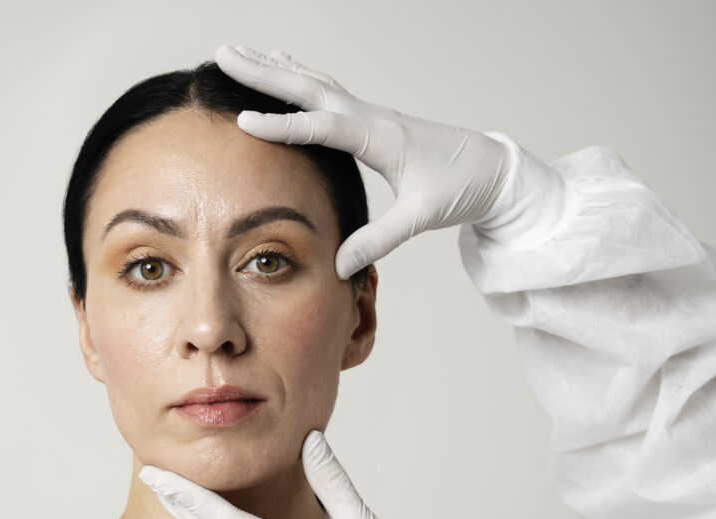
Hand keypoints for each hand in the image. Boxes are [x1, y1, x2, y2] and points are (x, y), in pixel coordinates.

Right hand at [215, 45, 511, 278]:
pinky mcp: (370, 118)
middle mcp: (370, 116)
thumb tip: (339, 266)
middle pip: (309, 87)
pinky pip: (326, 90)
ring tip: (238, 55)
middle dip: (263, 73)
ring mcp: (369, 113)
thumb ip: (379, 240)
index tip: (244, 121)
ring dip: (274, 69)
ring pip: (314, 82)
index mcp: (380, 137)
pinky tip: (283, 68)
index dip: (283, 124)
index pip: (322, 126)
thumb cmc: (460, 188)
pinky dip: (298, 76)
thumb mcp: (422, 218)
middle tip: (223, 56)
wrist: (492, 169)